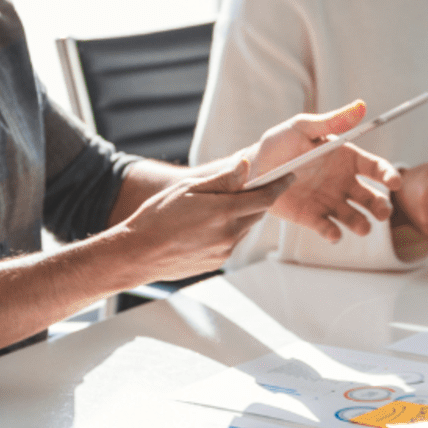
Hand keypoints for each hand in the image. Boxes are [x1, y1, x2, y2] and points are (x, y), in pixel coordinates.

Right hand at [115, 159, 288, 281]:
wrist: (138, 253)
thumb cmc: (157, 216)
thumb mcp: (189, 188)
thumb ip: (222, 179)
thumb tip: (246, 165)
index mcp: (224, 211)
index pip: (265, 197)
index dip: (280, 185)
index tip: (289, 176)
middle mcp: (230, 234)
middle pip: (258, 212)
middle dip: (257, 199)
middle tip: (248, 187)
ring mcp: (224, 250)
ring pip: (244, 228)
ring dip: (240, 215)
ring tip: (217, 208)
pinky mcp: (217, 262)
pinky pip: (232, 242)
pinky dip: (228, 231)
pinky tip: (206, 226)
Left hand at [247, 101, 402, 240]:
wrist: (250, 170)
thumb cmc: (278, 144)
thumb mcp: (303, 128)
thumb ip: (332, 121)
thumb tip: (362, 106)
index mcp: (345, 159)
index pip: (376, 168)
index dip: (388, 175)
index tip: (394, 183)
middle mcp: (342, 183)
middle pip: (371, 198)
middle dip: (381, 207)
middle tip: (382, 212)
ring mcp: (329, 202)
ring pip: (354, 217)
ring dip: (361, 224)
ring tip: (362, 226)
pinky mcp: (312, 218)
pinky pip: (328, 229)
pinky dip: (333, 233)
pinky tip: (333, 232)